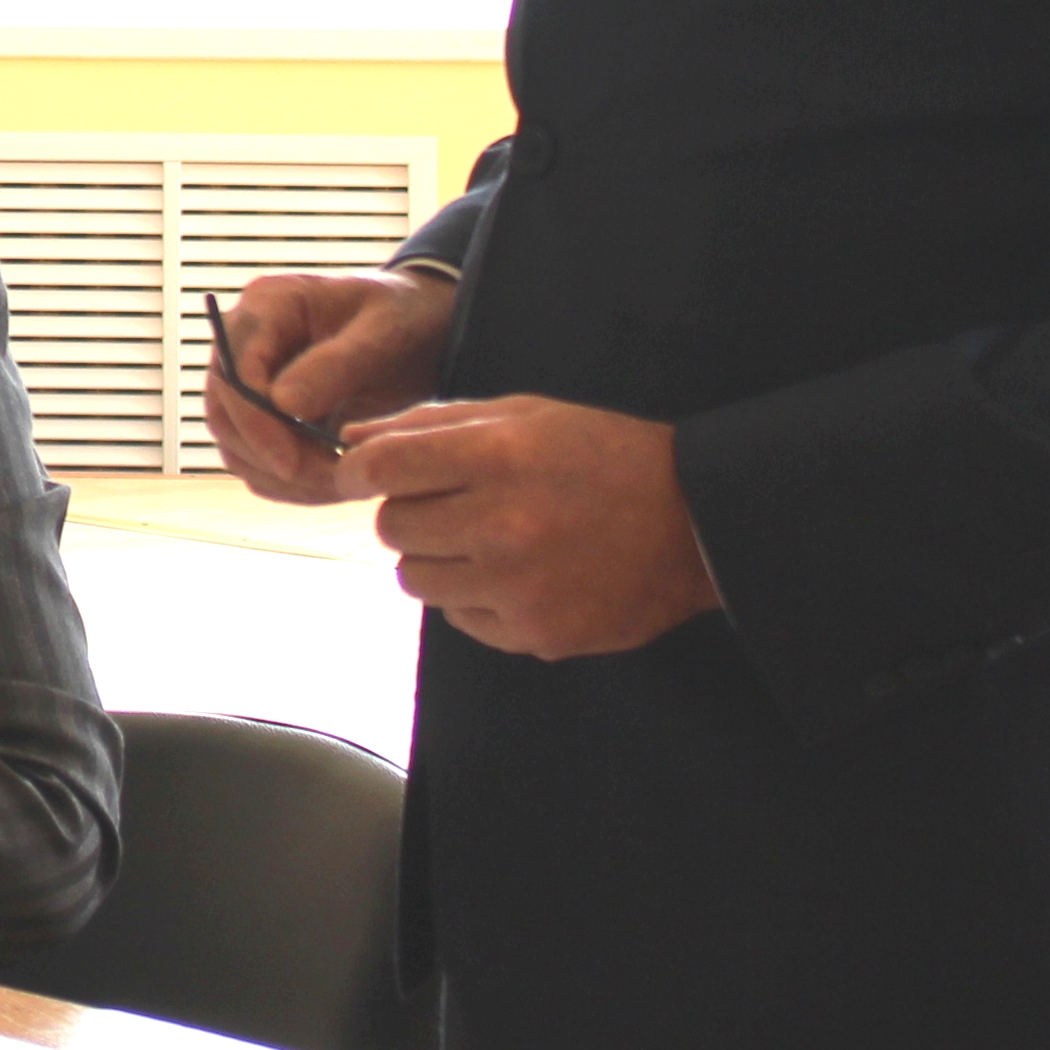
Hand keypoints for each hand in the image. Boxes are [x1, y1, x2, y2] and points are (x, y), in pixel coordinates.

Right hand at [203, 268, 458, 504]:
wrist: (426, 327)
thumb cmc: (407, 315)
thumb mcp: (385, 331)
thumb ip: (336, 363)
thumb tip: (282, 405)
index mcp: (267, 306)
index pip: (233, 373)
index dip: (255, 423)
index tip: (293, 462)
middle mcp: (248, 343)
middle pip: (223, 413)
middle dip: (268, 457)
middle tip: (327, 481)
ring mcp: (254, 380)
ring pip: (235, 443)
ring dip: (279, 476)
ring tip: (339, 485)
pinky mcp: (269, 414)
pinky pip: (259, 458)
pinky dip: (289, 483)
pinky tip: (332, 485)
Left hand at [339, 395, 719, 658]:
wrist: (696, 521)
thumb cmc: (601, 455)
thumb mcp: (523, 415)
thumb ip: (431, 423)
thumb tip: (353, 437)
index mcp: (498, 457)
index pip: (381, 468)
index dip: (358, 470)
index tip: (363, 475)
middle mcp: (502, 525)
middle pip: (392, 528)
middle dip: (408, 513)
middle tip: (450, 505)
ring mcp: (518, 588)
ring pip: (416, 580)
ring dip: (435, 559)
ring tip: (484, 540)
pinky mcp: (535, 635)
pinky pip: (460, 620)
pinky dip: (474, 599)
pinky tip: (517, 575)